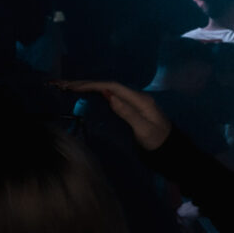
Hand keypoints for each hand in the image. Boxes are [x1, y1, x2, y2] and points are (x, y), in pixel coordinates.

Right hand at [57, 80, 172, 151]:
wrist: (171, 149)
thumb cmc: (158, 141)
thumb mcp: (143, 129)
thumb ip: (128, 112)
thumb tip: (109, 95)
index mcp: (140, 99)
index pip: (113, 86)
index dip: (93, 84)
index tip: (73, 86)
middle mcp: (136, 97)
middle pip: (108, 86)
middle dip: (86, 83)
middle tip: (62, 84)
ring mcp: (133, 101)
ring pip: (107, 89)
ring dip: (88, 86)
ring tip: (67, 86)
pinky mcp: (130, 107)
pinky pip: (109, 95)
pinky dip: (94, 93)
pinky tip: (83, 93)